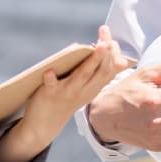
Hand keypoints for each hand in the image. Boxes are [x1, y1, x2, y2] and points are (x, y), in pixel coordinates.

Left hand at [0, 26, 129, 161]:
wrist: (45, 124)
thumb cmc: (68, 99)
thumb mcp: (87, 89)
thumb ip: (98, 72)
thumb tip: (115, 54)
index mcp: (94, 88)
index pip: (110, 70)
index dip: (114, 56)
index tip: (113, 41)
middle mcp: (84, 90)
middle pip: (99, 70)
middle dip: (106, 53)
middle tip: (106, 37)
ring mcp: (67, 92)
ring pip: (81, 75)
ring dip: (91, 61)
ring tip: (97, 46)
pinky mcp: (49, 93)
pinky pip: (51, 85)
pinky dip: (50, 79)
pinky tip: (49, 72)